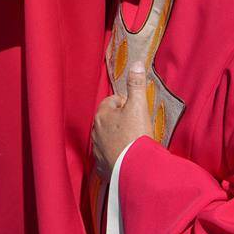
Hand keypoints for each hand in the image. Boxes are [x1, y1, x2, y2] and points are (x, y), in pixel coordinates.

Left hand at [92, 62, 153, 178]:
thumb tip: (135, 64)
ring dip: (118, 138)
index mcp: (102, 115)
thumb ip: (136, 84)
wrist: (136, 170)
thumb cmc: (136, 136)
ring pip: (107, 138)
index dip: (127, 103)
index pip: (112, 101)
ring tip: (134, 142)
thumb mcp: (139, 106)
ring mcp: (97, 150)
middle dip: (121, 120)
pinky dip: (116, 156)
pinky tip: (128, 158)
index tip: (137, 111)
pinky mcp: (102, 167)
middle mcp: (95, 132)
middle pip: (109, 120)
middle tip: (138, 126)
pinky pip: (108, 157)